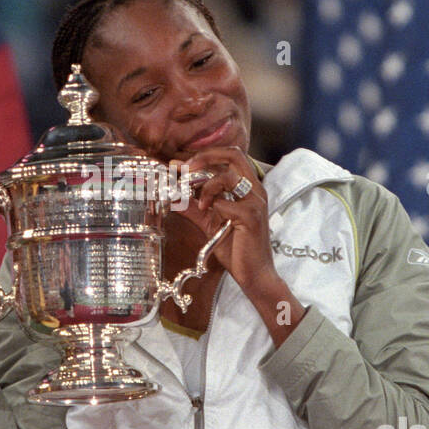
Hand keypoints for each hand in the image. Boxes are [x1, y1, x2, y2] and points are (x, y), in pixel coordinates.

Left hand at [171, 148, 276, 294]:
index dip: (203, 155)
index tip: (180, 166)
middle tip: (184, 171)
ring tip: (201, 205)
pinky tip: (210, 220)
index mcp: (249, 187)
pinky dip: (212, 208)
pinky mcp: (251, 216)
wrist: (254, 274)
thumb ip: (194, 207)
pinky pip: (224, 202)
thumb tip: (173, 195)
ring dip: (206, 187)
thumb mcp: (211, 223)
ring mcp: (255, 201)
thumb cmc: (236, 249)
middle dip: (203, 158)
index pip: (230, 155)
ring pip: (227, 176)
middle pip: (233, 154)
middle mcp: (256, 189)